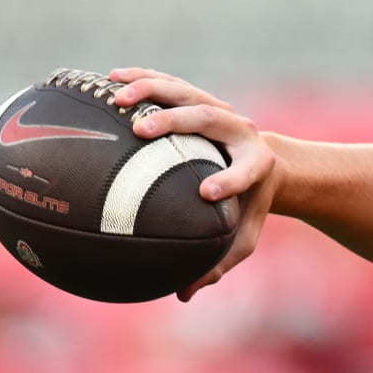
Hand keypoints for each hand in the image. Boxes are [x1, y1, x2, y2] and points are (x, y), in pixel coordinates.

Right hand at [108, 67, 278, 301]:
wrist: (264, 163)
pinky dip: (142, 78)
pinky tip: (108, 80)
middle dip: (177, 122)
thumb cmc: (246, 207)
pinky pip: (170, 84)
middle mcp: (241, 130)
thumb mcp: (241, 237)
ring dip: (151, 90)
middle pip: (209, 118)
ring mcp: (219, 109)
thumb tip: (184, 294)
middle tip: (142, 131)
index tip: (207, 192)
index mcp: (258, 165)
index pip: (246, 171)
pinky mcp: (201, 98)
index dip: (230, 180)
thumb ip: (217, 264)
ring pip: (186, 92)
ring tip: (117, 97)